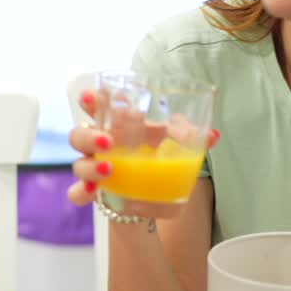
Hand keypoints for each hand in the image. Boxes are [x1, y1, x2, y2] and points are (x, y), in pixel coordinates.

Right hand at [66, 89, 219, 215]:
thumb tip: (213, 136)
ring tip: (109, 168)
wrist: (149, 192)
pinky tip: (93, 193)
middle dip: (89, 135)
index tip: (92, 96)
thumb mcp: (172, 142)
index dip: (89, 100)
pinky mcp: (93, 191)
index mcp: (114, 125)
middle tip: (109, 141)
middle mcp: (97, 145)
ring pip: (78, 164)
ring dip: (90, 166)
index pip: (95, 107)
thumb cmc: (155, 155)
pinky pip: (77, 193)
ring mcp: (92, 168)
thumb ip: (189, 136)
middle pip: (79, 134)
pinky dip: (82, 193)